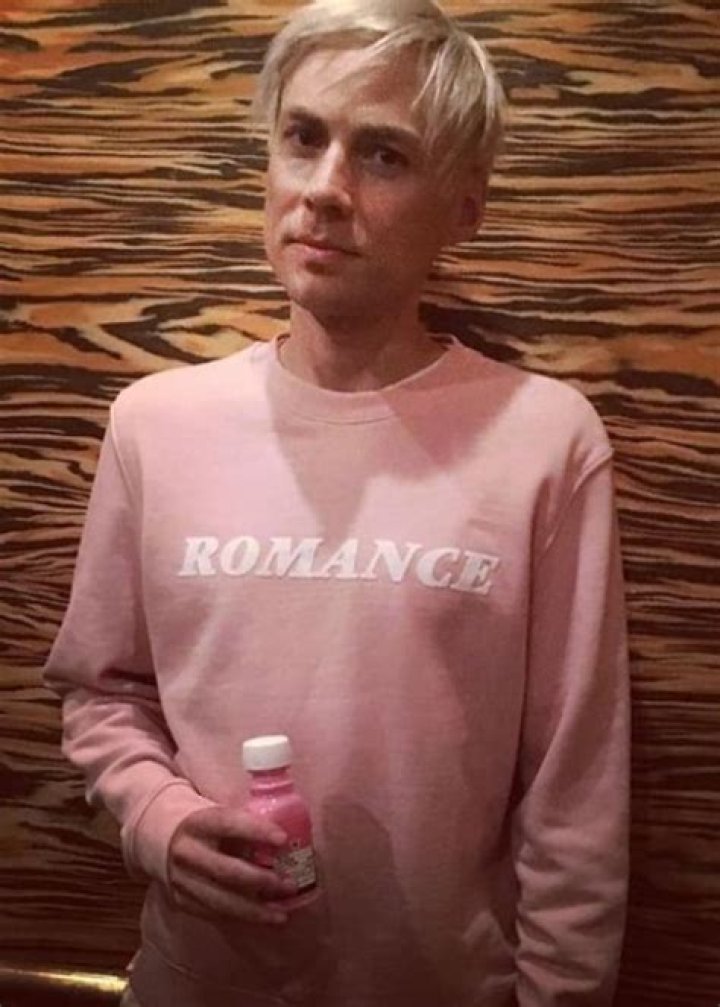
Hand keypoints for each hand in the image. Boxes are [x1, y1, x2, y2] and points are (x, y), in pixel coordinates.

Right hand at [167, 805, 297, 924]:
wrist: (164, 838)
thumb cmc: (207, 824)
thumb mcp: (218, 811)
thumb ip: (245, 822)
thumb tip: (290, 830)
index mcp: (197, 822)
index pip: (228, 823)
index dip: (256, 830)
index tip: (282, 839)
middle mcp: (186, 852)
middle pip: (226, 870)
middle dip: (260, 880)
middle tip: (289, 885)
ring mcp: (180, 880)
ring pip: (220, 900)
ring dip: (254, 909)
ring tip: (282, 913)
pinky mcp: (181, 900)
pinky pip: (214, 913)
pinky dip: (240, 917)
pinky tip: (263, 918)